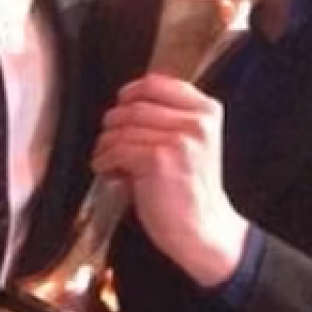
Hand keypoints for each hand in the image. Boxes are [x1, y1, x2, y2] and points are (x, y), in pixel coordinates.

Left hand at [92, 73, 247, 286]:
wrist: (202, 228)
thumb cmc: (188, 188)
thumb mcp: (189, 142)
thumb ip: (166, 117)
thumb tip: (121, 105)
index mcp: (206, 111)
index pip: (157, 83)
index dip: (130, 92)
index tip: (120, 104)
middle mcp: (196, 122)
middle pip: (133, 107)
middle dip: (113, 126)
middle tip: (109, 143)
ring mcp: (180, 140)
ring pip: (122, 129)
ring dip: (105, 146)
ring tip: (108, 161)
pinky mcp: (160, 159)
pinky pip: (117, 150)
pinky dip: (105, 161)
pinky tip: (109, 172)